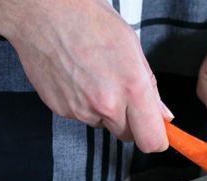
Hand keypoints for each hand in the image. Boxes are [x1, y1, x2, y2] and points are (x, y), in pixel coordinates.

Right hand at [0, 0, 172, 152]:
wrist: (43, 13)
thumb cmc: (88, 20)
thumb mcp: (132, 46)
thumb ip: (149, 86)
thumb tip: (162, 115)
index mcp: (131, 87)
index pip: (151, 140)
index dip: (157, 140)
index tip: (158, 133)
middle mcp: (106, 104)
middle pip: (128, 135)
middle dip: (131, 121)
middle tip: (123, 92)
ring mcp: (80, 110)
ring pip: (103, 124)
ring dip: (105, 110)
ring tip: (95, 76)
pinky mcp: (60, 110)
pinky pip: (81, 116)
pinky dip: (83, 103)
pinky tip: (77, 77)